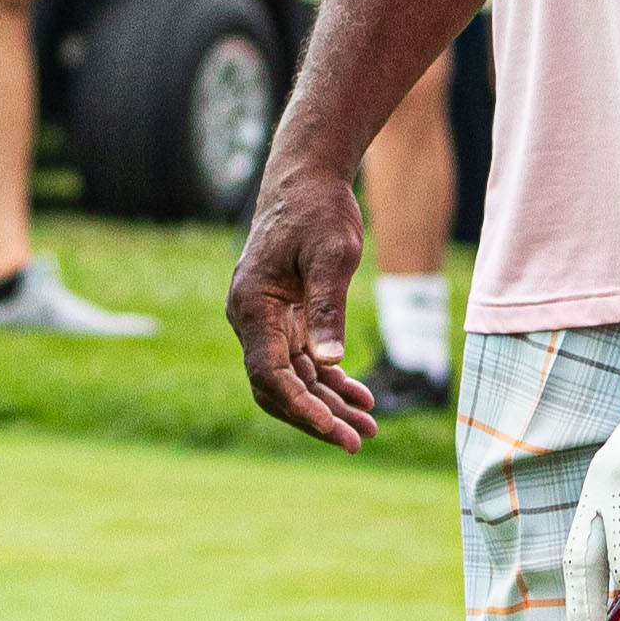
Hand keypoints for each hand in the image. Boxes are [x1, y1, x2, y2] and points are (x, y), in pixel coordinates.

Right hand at [226, 154, 378, 449]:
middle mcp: (251, 319)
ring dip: (328, 404)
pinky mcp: (284, 318)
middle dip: (317, 418)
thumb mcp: (332, 256)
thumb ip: (328, 309)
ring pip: (293, 379)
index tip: (337, 430)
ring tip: (369, 427)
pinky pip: (302, 361)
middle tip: (360, 441)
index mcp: (252, 307)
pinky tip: (360, 396)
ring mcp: (266, 321)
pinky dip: (329, 380)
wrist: (307, 179)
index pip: (269, 375)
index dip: (302, 408)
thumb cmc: (319, 211)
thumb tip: (328, 363)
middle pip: (278, 387)